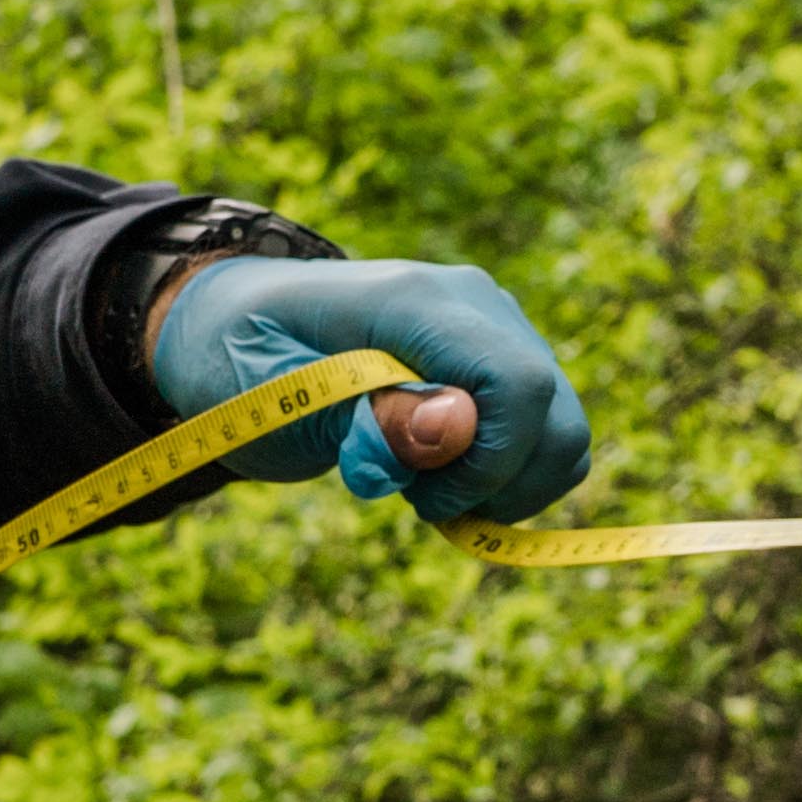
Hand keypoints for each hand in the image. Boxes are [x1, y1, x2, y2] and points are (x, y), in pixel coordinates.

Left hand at [149, 254, 592, 524]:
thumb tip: (457, 431)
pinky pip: (548, 431)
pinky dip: (512, 476)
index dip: (488, 463)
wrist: (236, 326)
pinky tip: (445, 479)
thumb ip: (359, 417)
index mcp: (414, 302)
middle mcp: (474, 302)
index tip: (421, 499)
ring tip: (427, 489)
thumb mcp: (271, 403)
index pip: (516, 383)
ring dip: (509, 486)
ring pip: (564, 428)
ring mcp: (495, 325)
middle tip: (417, 498)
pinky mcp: (501, 355)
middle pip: (555, 411)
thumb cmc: (242, 364)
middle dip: (500, 484)